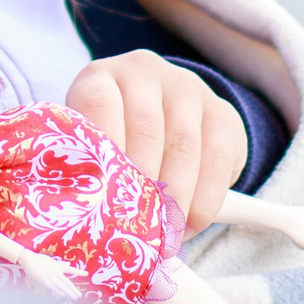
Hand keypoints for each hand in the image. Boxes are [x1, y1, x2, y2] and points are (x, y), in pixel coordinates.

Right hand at [17, 251, 82, 299]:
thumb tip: (68, 264)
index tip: (86, 273)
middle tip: (80, 295)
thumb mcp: (51, 260)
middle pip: (67, 282)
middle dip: (74, 289)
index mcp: (58, 265)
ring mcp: (51, 277)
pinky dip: (58, 291)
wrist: (28, 259)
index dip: (78, 271)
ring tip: (75, 298)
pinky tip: (63, 296)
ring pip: (62, 286)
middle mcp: (56, 272)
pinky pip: (53, 288)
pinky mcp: (44, 281)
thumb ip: (60, 263)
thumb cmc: (39, 259)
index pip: (70, 269)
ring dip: (69, 292)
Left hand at [65, 51, 246, 231]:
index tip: (103, 192)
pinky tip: (193, 222)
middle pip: (145, 127)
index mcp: (101, 78)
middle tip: (137, 224)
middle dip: (142, 183)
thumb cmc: (117, 136)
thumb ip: (88, 164)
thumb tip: (83, 213)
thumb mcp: (94, 141)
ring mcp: (185, 87)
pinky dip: (205, 197)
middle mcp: (144, 72)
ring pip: (183, 144)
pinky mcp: (220, 110)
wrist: (168, 112)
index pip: (99, 103)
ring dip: (175, 196)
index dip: (103, 149)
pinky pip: (217, 156)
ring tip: (165, 231)